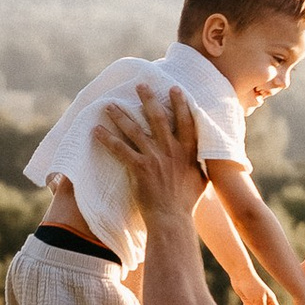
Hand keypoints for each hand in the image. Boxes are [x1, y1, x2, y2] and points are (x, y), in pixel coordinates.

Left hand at [93, 80, 205, 226]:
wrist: (172, 219)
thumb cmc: (187, 202)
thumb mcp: (202, 179)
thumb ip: (202, 163)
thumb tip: (208, 155)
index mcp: (188, 152)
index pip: (186, 122)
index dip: (181, 104)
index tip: (174, 89)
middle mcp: (171, 150)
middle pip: (158, 119)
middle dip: (148, 100)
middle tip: (140, 85)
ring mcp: (154, 158)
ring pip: (135, 130)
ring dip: (121, 116)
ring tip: (109, 105)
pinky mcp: (139, 168)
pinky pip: (120, 149)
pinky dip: (107, 139)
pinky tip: (96, 130)